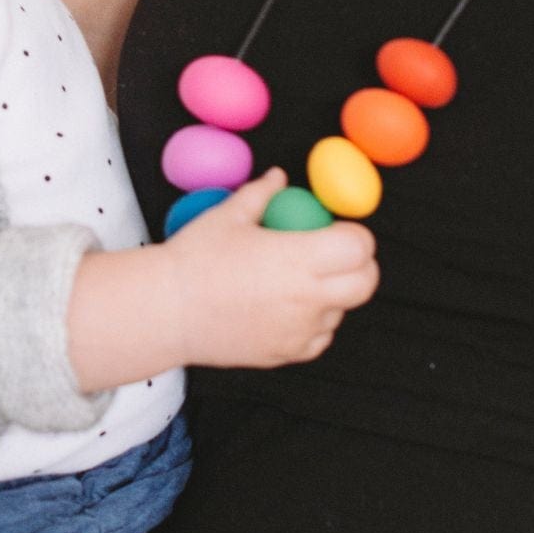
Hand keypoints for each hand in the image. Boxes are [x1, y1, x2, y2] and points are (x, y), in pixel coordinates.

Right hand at [164, 167, 378, 366]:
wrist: (167, 312)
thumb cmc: (195, 260)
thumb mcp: (228, 215)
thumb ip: (262, 193)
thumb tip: (280, 178)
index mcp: (297, 259)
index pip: (359, 248)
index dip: (355, 235)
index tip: (337, 228)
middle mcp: (306, 299)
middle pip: (365, 283)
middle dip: (359, 264)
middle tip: (335, 252)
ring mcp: (298, 332)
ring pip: (342, 311)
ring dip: (333, 293)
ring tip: (298, 278)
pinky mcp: (286, 355)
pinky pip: (319, 337)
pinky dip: (314, 320)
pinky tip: (287, 304)